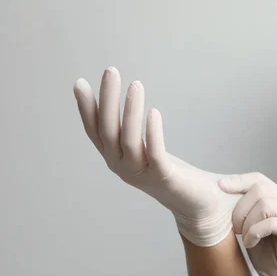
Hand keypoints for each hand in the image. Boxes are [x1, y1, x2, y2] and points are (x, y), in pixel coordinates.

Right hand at [73, 66, 239, 246]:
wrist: (196, 204)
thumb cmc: (170, 172)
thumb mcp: (143, 149)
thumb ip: (129, 131)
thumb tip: (124, 99)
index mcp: (114, 157)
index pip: (94, 130)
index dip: (86, 108)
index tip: (79, 83)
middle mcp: (121, 166)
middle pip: (108, 130)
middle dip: (108, 99)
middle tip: (111, 71)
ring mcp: (140, 173)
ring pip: (129, 139)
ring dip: (131, 110)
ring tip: (136, 84)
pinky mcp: (162, 177)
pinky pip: (154, 153)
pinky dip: (152, 132)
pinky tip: (154, 112)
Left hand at [219, 173, 276, 275]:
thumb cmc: (267, 256)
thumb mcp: (251, 226)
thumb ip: (246, 208)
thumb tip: (222, 190)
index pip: (259, 179)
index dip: (239, 181)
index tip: (219, 186)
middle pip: (260, 189)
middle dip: (240, 208)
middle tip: (235, 228)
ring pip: (265, 204)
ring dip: (248, 222)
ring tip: (245, 238)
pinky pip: (272, 222)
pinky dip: (255, 232)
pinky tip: (251, 243)